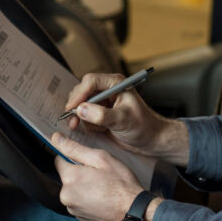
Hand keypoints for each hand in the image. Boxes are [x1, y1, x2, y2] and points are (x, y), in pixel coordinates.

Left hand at [51, 132, 147, 220]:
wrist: (133, 212)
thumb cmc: (120, 183)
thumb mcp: (101, 158)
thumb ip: (76, 148)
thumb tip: (57, 138)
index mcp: (70, 178)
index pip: (59, 160)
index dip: (72, 155)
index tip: (86, 158)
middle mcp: (66, 195)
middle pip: (67, 176)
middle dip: (79, 172)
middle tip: (99, 172)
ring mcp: (72, 209)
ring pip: (73, 189)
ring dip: (83, 185)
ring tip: (102, 185)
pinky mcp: (80, 217)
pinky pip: (79, 201)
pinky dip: (87, 197)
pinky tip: (102, 196)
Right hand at [64, 73, 188, 165]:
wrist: (149, 139)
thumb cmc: (143, 126)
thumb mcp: (123, 120)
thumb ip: (102, 115)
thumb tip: (82, 109)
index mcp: (116, 83)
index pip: (91, 81)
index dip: (79, 93)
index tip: (72, 108)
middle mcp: (108, 90)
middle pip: (82, 91)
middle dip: (77, 106)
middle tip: (73, 121)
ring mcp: (103, 102)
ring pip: (81, 104)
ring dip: (81, 117)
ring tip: (87, 127)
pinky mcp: (100, 113)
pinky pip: (84, 115)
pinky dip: (86, 123)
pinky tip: (97, 130)